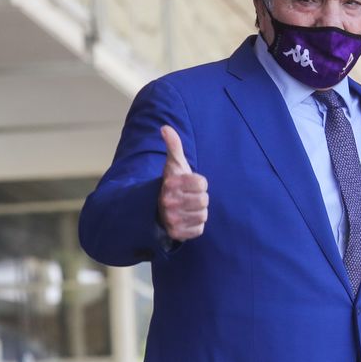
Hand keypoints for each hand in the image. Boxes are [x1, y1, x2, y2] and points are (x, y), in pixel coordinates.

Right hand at [157, 125, 208, 240]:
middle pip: (204, 200)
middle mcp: (168, 202)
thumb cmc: (172, 184)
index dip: (200, 184)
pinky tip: (186, 220)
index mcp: (170, 183)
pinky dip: (196, 225)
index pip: (202, 184)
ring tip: (187, 209)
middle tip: (189, 198)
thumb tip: (165, 128)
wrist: (156, 208)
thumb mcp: (173, 164)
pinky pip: (199, 229)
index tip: (191, 184)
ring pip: (203, 215)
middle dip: (200, 198)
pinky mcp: (176, 234)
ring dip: (198, 212)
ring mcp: (171, 219)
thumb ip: (173, 145)